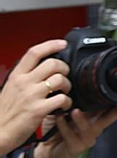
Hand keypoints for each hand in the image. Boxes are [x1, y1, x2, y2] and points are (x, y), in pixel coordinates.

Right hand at [0, 40, 71, 154]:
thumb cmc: (5, 113)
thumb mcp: (10, 89)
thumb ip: (25, 78)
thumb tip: (41, 68)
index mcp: (16, 76)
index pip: (34, 53)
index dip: (51, 45)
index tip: (62, 44)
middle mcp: (24, 83)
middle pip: (53, 63)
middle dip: (64, 68)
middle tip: (64, 76)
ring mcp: (31, 96)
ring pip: (60, 79)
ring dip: (67, 85)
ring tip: (64, 92)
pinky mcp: (38, 110)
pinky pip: (62, 99)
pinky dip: (67, 102)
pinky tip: (63, 106)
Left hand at [32, 106, 116, 157]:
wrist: (46, 154)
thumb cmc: (55, 132)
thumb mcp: (63, 114)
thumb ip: (69, 104)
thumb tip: (68, 87)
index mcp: (92, 119)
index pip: (107, 109)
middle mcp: (92, 130)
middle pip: (107, 119)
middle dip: (116, 112)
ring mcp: (86, 140)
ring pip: (89, 129)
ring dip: (82, 119)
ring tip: (75, 111)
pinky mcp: (76, 148)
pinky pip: (71, 136)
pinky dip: (64, 127)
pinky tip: (59, 119)